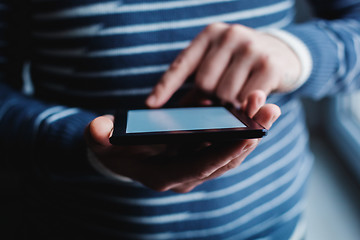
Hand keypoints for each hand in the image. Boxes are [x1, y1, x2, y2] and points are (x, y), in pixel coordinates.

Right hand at [85, 91, 280, 192]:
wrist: (120, 152)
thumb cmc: (112, 147)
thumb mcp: (102, 141)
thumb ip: (100, 136)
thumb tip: (99, 130)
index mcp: (164, 176)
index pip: (200, 167)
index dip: (224, 152)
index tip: (248, 135)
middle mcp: (186, 175)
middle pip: (224, 160)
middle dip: (248, 137)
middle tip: (268, 110)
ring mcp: (196, 166)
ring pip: (231, 153)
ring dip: (250, 130)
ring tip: (266, 104)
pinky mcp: (201, 154)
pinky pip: (227, 144)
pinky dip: (241, 127)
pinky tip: (250, 107)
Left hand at [146, 23, 300, 107]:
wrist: (283, 52)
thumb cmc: (241, 63)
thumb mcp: (219, 63)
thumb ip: (200, 83)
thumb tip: (180, 111)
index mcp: (210, 34)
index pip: (182, 64)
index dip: (165, 87)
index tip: (150, 106)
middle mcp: (229, 35)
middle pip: (204, 83)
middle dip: (210, 98)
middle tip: (221, 100)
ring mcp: (250, 48)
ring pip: (225, 94)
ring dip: (230, 104)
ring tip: (239, 96)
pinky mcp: (269, 65)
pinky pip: (247, 99)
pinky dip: (247, 106)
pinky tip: (254, 98)